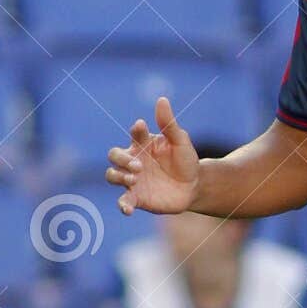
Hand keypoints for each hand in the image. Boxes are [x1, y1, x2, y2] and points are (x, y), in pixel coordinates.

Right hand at [106, 97, 198, 214]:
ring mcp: (133, 180)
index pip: (134, 134)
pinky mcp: (137, 198)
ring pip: (112, 175)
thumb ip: (169, 123)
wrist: (194, 188)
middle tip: (139, 166)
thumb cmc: (186, 161)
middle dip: (121, 159)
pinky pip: (123, 201)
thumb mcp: (181, 141)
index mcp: (144, 144)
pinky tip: (127, 208)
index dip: (136, 131)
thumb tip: (162, 99)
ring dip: (118, 176)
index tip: (142, 127)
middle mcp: (134, 160)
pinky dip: (122, 205)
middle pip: (114, 155)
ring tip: (134, 179)